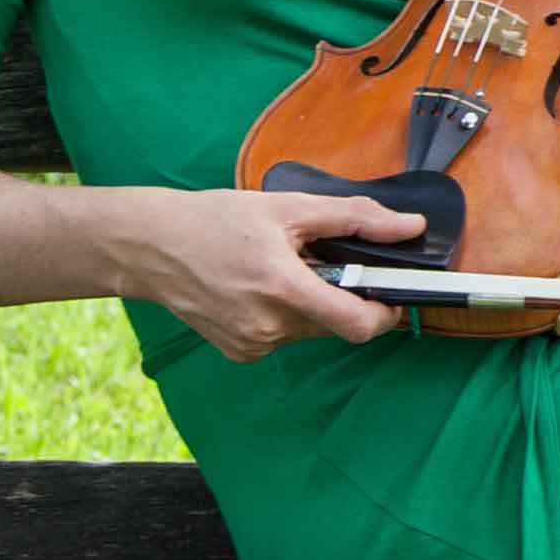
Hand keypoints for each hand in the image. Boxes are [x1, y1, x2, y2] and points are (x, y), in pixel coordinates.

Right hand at [109, 186, 424, 361]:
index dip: (386, 311)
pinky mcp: (240, 352)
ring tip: (285, 269)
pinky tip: (262, 288)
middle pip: (338, 325)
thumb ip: (356, 217)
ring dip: (314, 305)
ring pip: (313, 331)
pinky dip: (288, 315)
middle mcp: (268, 327)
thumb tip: (410, 228)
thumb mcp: (289, 207)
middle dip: (344, 297)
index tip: (391, 292)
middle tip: (324, 262)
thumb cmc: (214, 221)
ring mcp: (252, 344)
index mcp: (283, 289)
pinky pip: (285, 337)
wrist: (150, 247)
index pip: (359, 324)